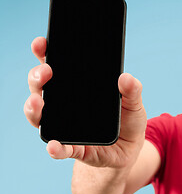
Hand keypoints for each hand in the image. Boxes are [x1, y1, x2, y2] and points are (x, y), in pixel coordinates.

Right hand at [24, 37, 146, 168]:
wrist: (130, 150)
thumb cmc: (128, 120)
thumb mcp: (134, 102)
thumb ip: (132, 90)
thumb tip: (126, 77)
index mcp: (79, 89)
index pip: (58, 67)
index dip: (46, 54)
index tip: (42, 43)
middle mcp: (65, 106)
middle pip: (42, 88)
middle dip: (37, 77)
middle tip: (45, 71)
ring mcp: (66, 127)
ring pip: (41, 116)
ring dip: (34, 108)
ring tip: (39, 102)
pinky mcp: (74, 149)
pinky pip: (61, 148)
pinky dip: (55, 148)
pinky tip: (53, 145)